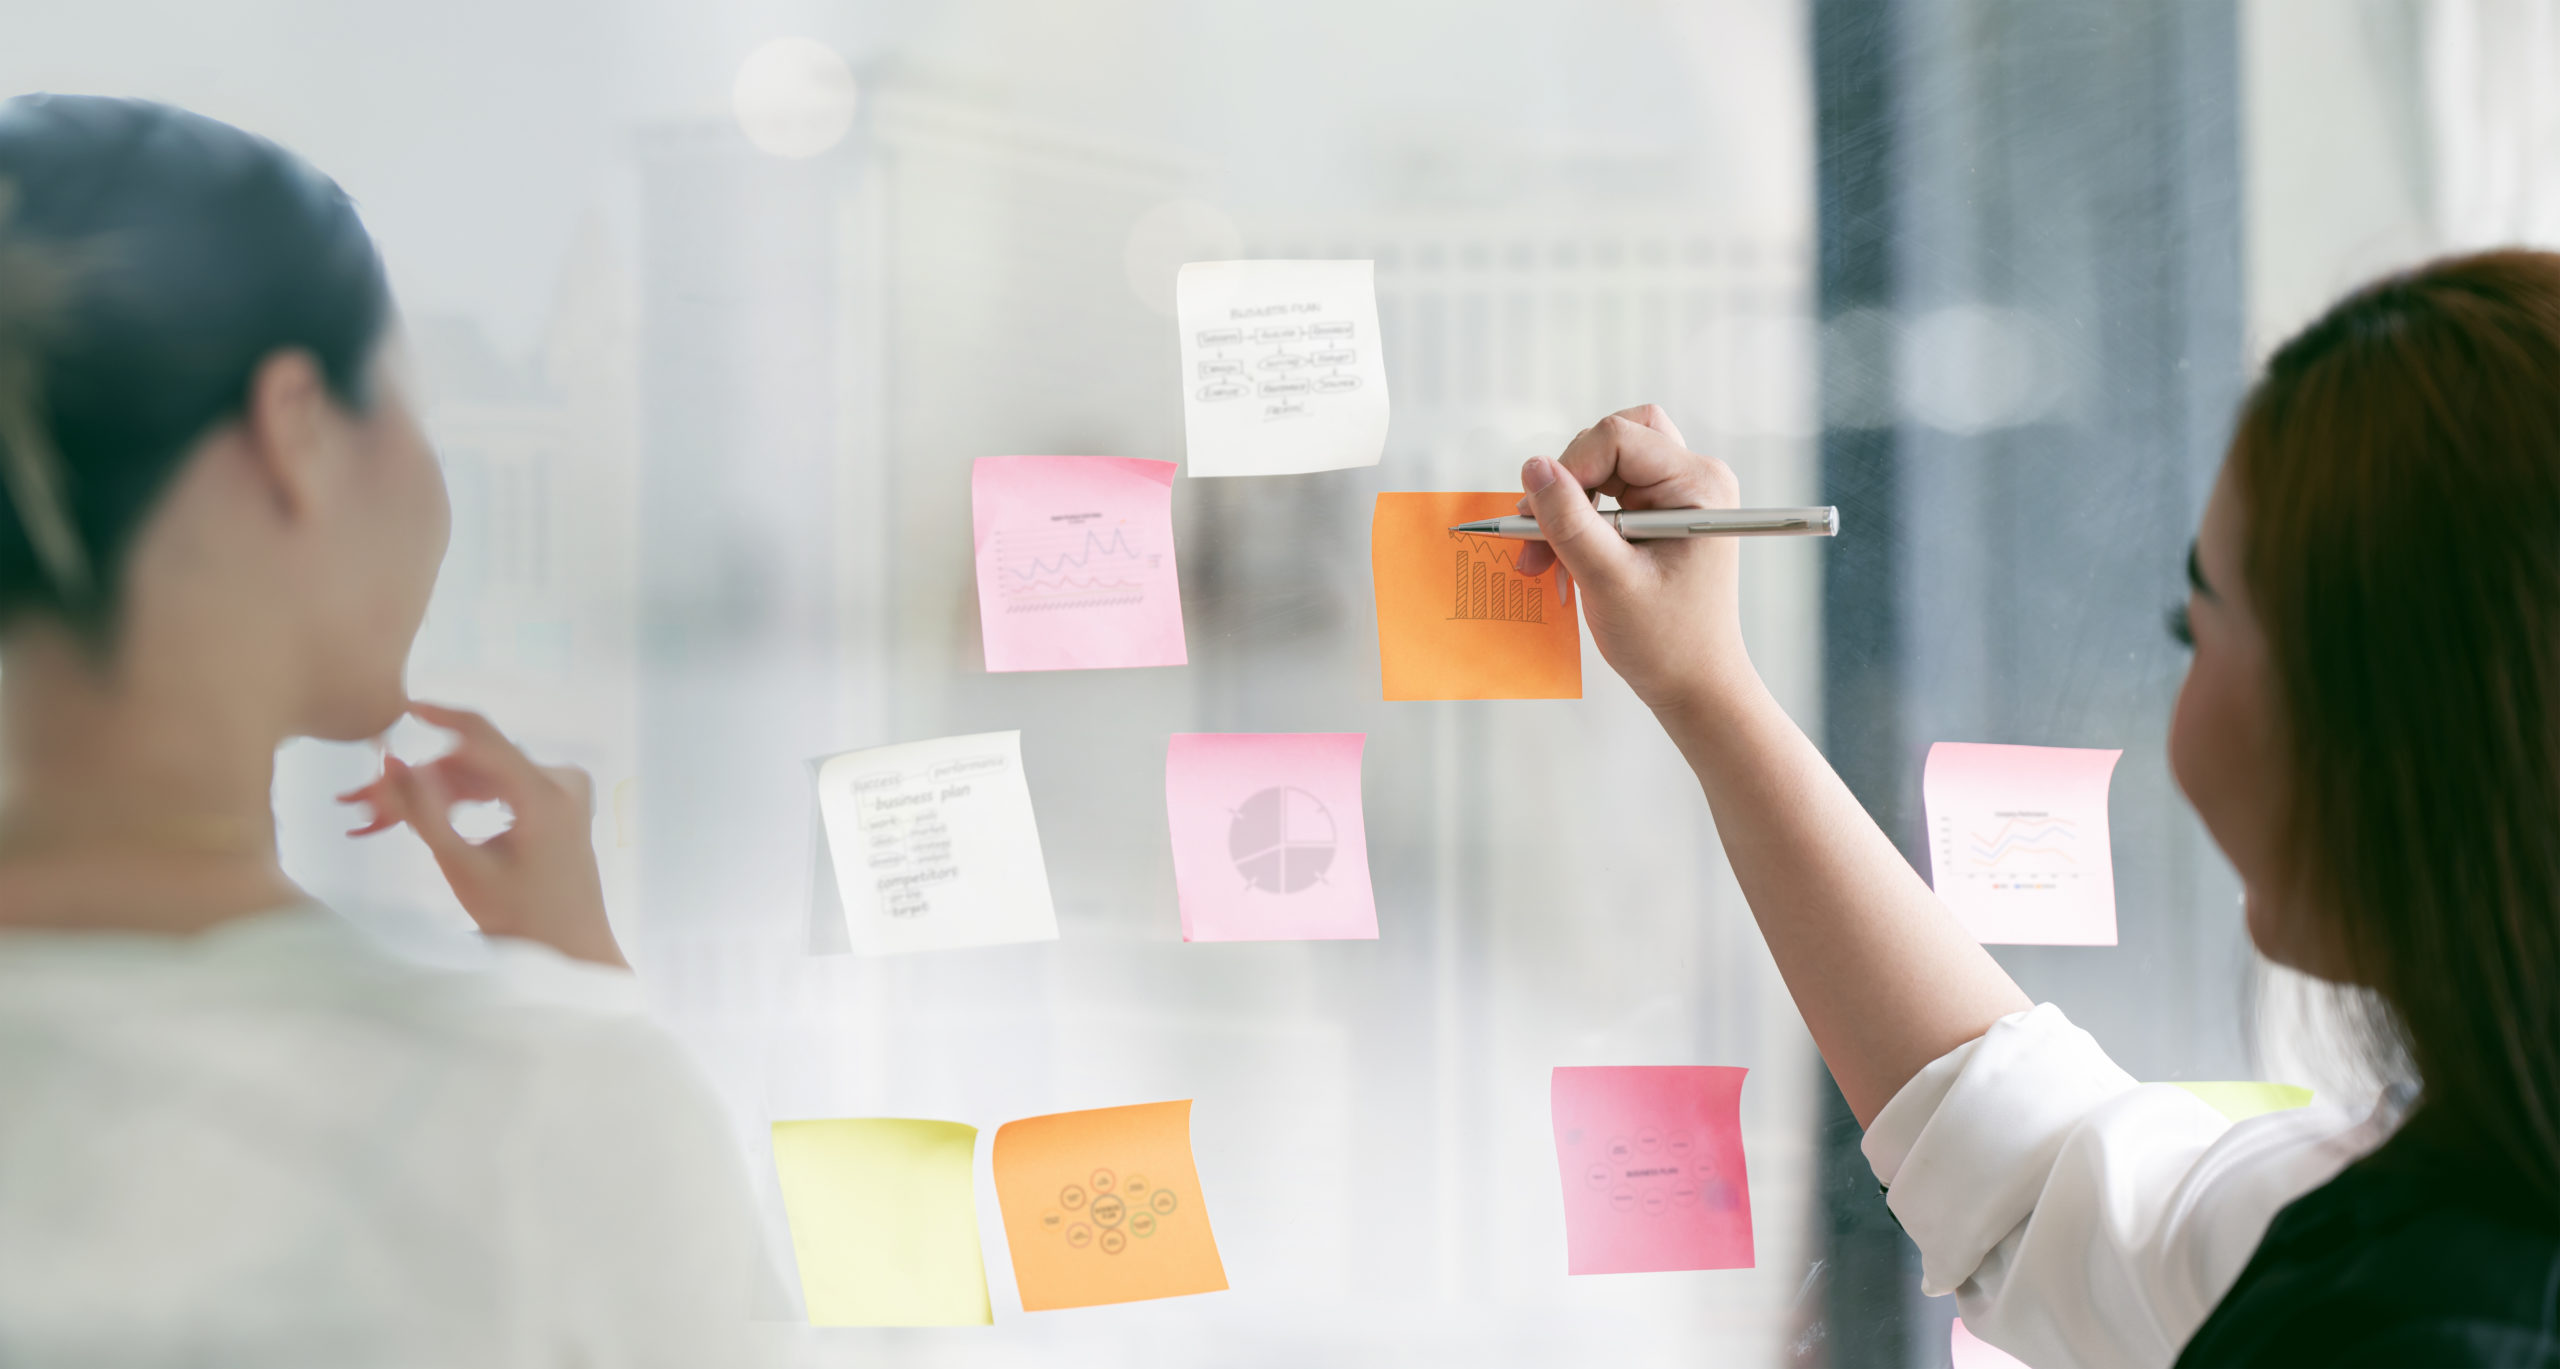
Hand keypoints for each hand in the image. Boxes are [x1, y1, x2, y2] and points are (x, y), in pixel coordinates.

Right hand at [340, 703, 624, 968]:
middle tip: (359, 809)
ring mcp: (562, 790)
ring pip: (481, 778)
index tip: (398, 707)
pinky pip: (499, 790)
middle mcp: (561, 780)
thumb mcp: (462, 866)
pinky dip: (459, 804)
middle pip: (474, 765)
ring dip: (431, 796)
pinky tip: (418, 822)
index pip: (481, 735)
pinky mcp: (555, 803)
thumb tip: (390, 760)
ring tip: (375, 823)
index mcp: (547, 792)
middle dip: (417, 784)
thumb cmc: (521, 919)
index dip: (437, 716)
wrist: (571, 952)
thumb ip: (424, 812)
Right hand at [1515, 404, 1755, 713]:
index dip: (1570, 468)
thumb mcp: (1609, 580)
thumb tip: (1533, 468)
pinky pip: (1608, 495)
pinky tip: (1561, 559)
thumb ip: (1569, 520)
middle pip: (1613, 440)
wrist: (1695, 684)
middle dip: (1568, 482)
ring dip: (1567, 505)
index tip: (1540, 518)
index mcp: (1698, 485)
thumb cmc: (1667, 641)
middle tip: (1539, 532)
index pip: (1617, 438)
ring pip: (1605, 465)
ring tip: (1544, 557)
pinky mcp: (1660, 514)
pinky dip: (1578, 521)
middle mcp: (1694, 479)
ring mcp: (1678, 495)